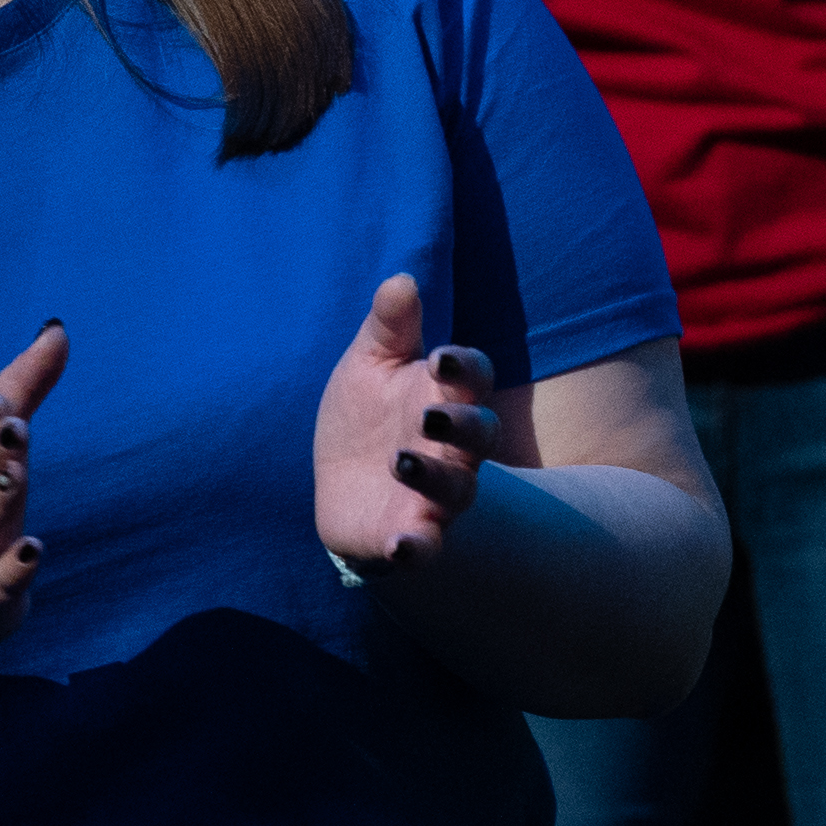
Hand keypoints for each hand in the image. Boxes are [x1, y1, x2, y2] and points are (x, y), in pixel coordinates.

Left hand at [316, 274, 502, 575]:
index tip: (439, 357)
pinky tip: (402, 545)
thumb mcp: (370, 364)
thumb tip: (400, 279)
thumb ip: (389, 326)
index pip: (475, 376)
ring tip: (400, 461)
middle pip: (481, 434)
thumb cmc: (366, 416)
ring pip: (459, 488)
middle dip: (462, 424)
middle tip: (428, 416)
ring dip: (435, 477)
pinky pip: (427, 545)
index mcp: (446, 396)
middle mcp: (453, 447)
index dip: (464, 367)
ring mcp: (436, 493)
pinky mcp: (411, 534)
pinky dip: (419, 547)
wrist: (344, 484)